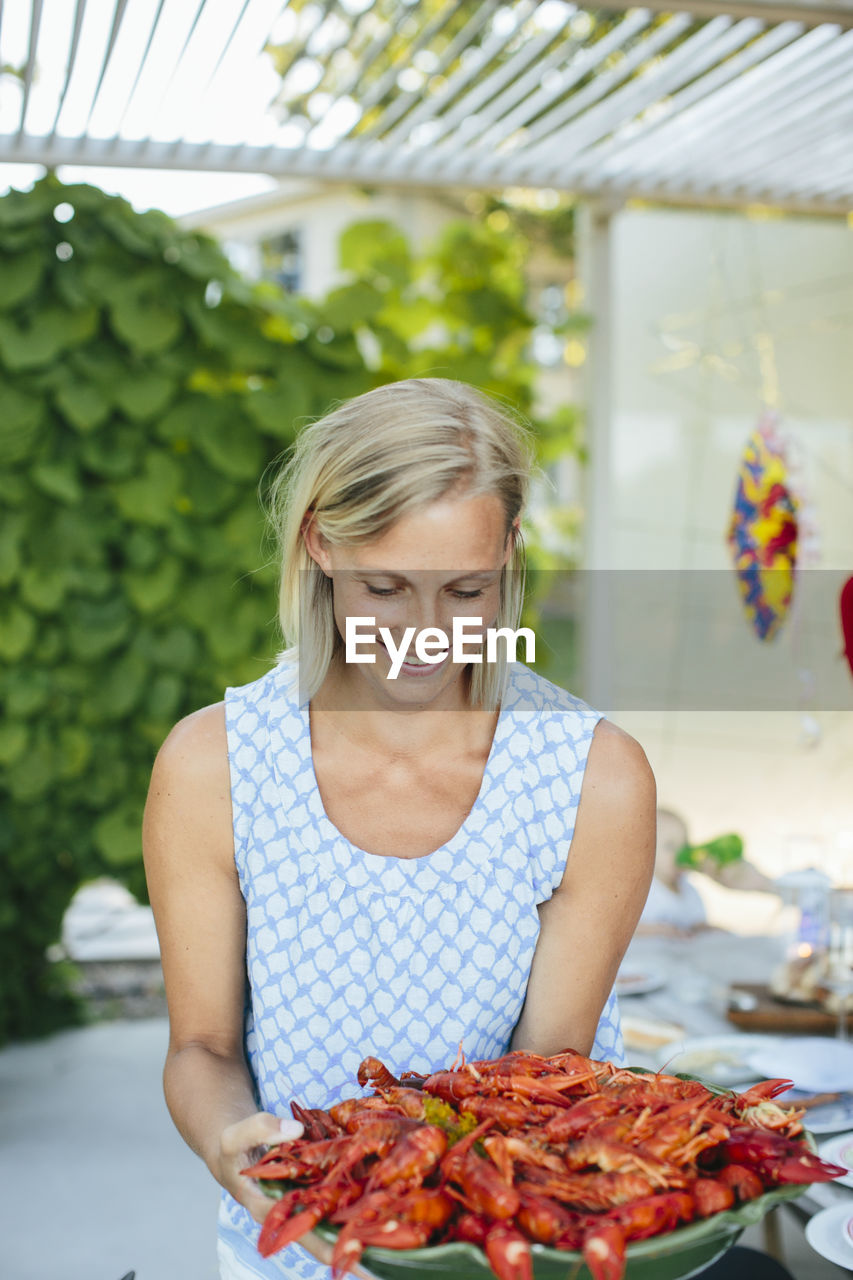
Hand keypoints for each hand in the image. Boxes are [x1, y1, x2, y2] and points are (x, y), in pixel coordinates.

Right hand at [217, 1112, 379, 1278]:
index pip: (304, 1235)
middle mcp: (290, 1211)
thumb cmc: (232, 1148)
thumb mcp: (236, 1135)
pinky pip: (336, 1198)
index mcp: (269, 1208)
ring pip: (335, 1221)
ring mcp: (303, 1200)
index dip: (331, 1250)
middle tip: (389, 1258)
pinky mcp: (312, 1187)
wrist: (233, 1149)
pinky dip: (355, 1204)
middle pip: (327, 1237)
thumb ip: (262, 1128)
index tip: (357, 1263)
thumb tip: (295, 1130)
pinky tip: (382, 1207)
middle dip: (355, 1249)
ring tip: (397, 1239)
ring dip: (361, 1229)